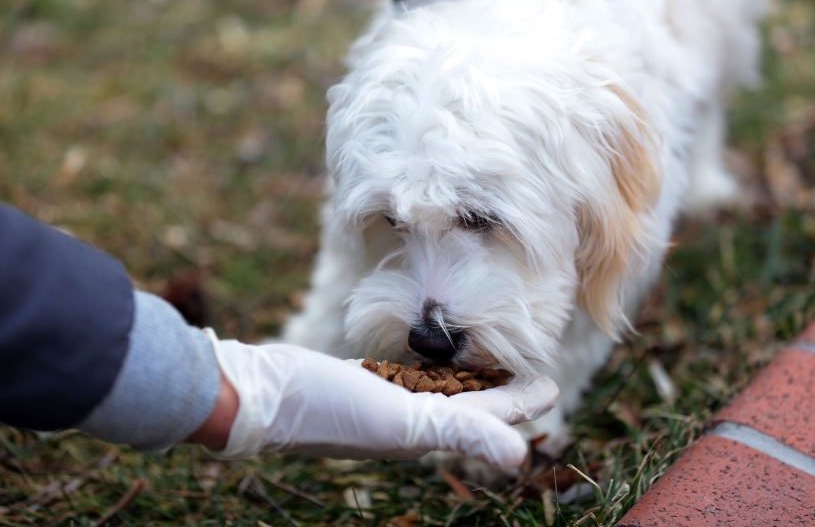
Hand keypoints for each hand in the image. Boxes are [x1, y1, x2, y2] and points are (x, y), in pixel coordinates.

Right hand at [198, 330, 557, 468]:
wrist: (263, 396)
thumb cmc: (330, 408)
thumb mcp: (401, 419)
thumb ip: (462, 431)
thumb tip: (519, 457)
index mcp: (424, 432)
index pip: (486, 416)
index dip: (521, 403)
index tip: (551, 386)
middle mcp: (409, 421)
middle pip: (469, 404)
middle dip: (501, 392)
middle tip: (529, 371)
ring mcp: (385, 404)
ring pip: (441, 392)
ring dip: (469, 380)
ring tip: (488, 362)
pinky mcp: (363, 385)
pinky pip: (409, 378)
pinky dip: (430, 370)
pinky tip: (430, 358)